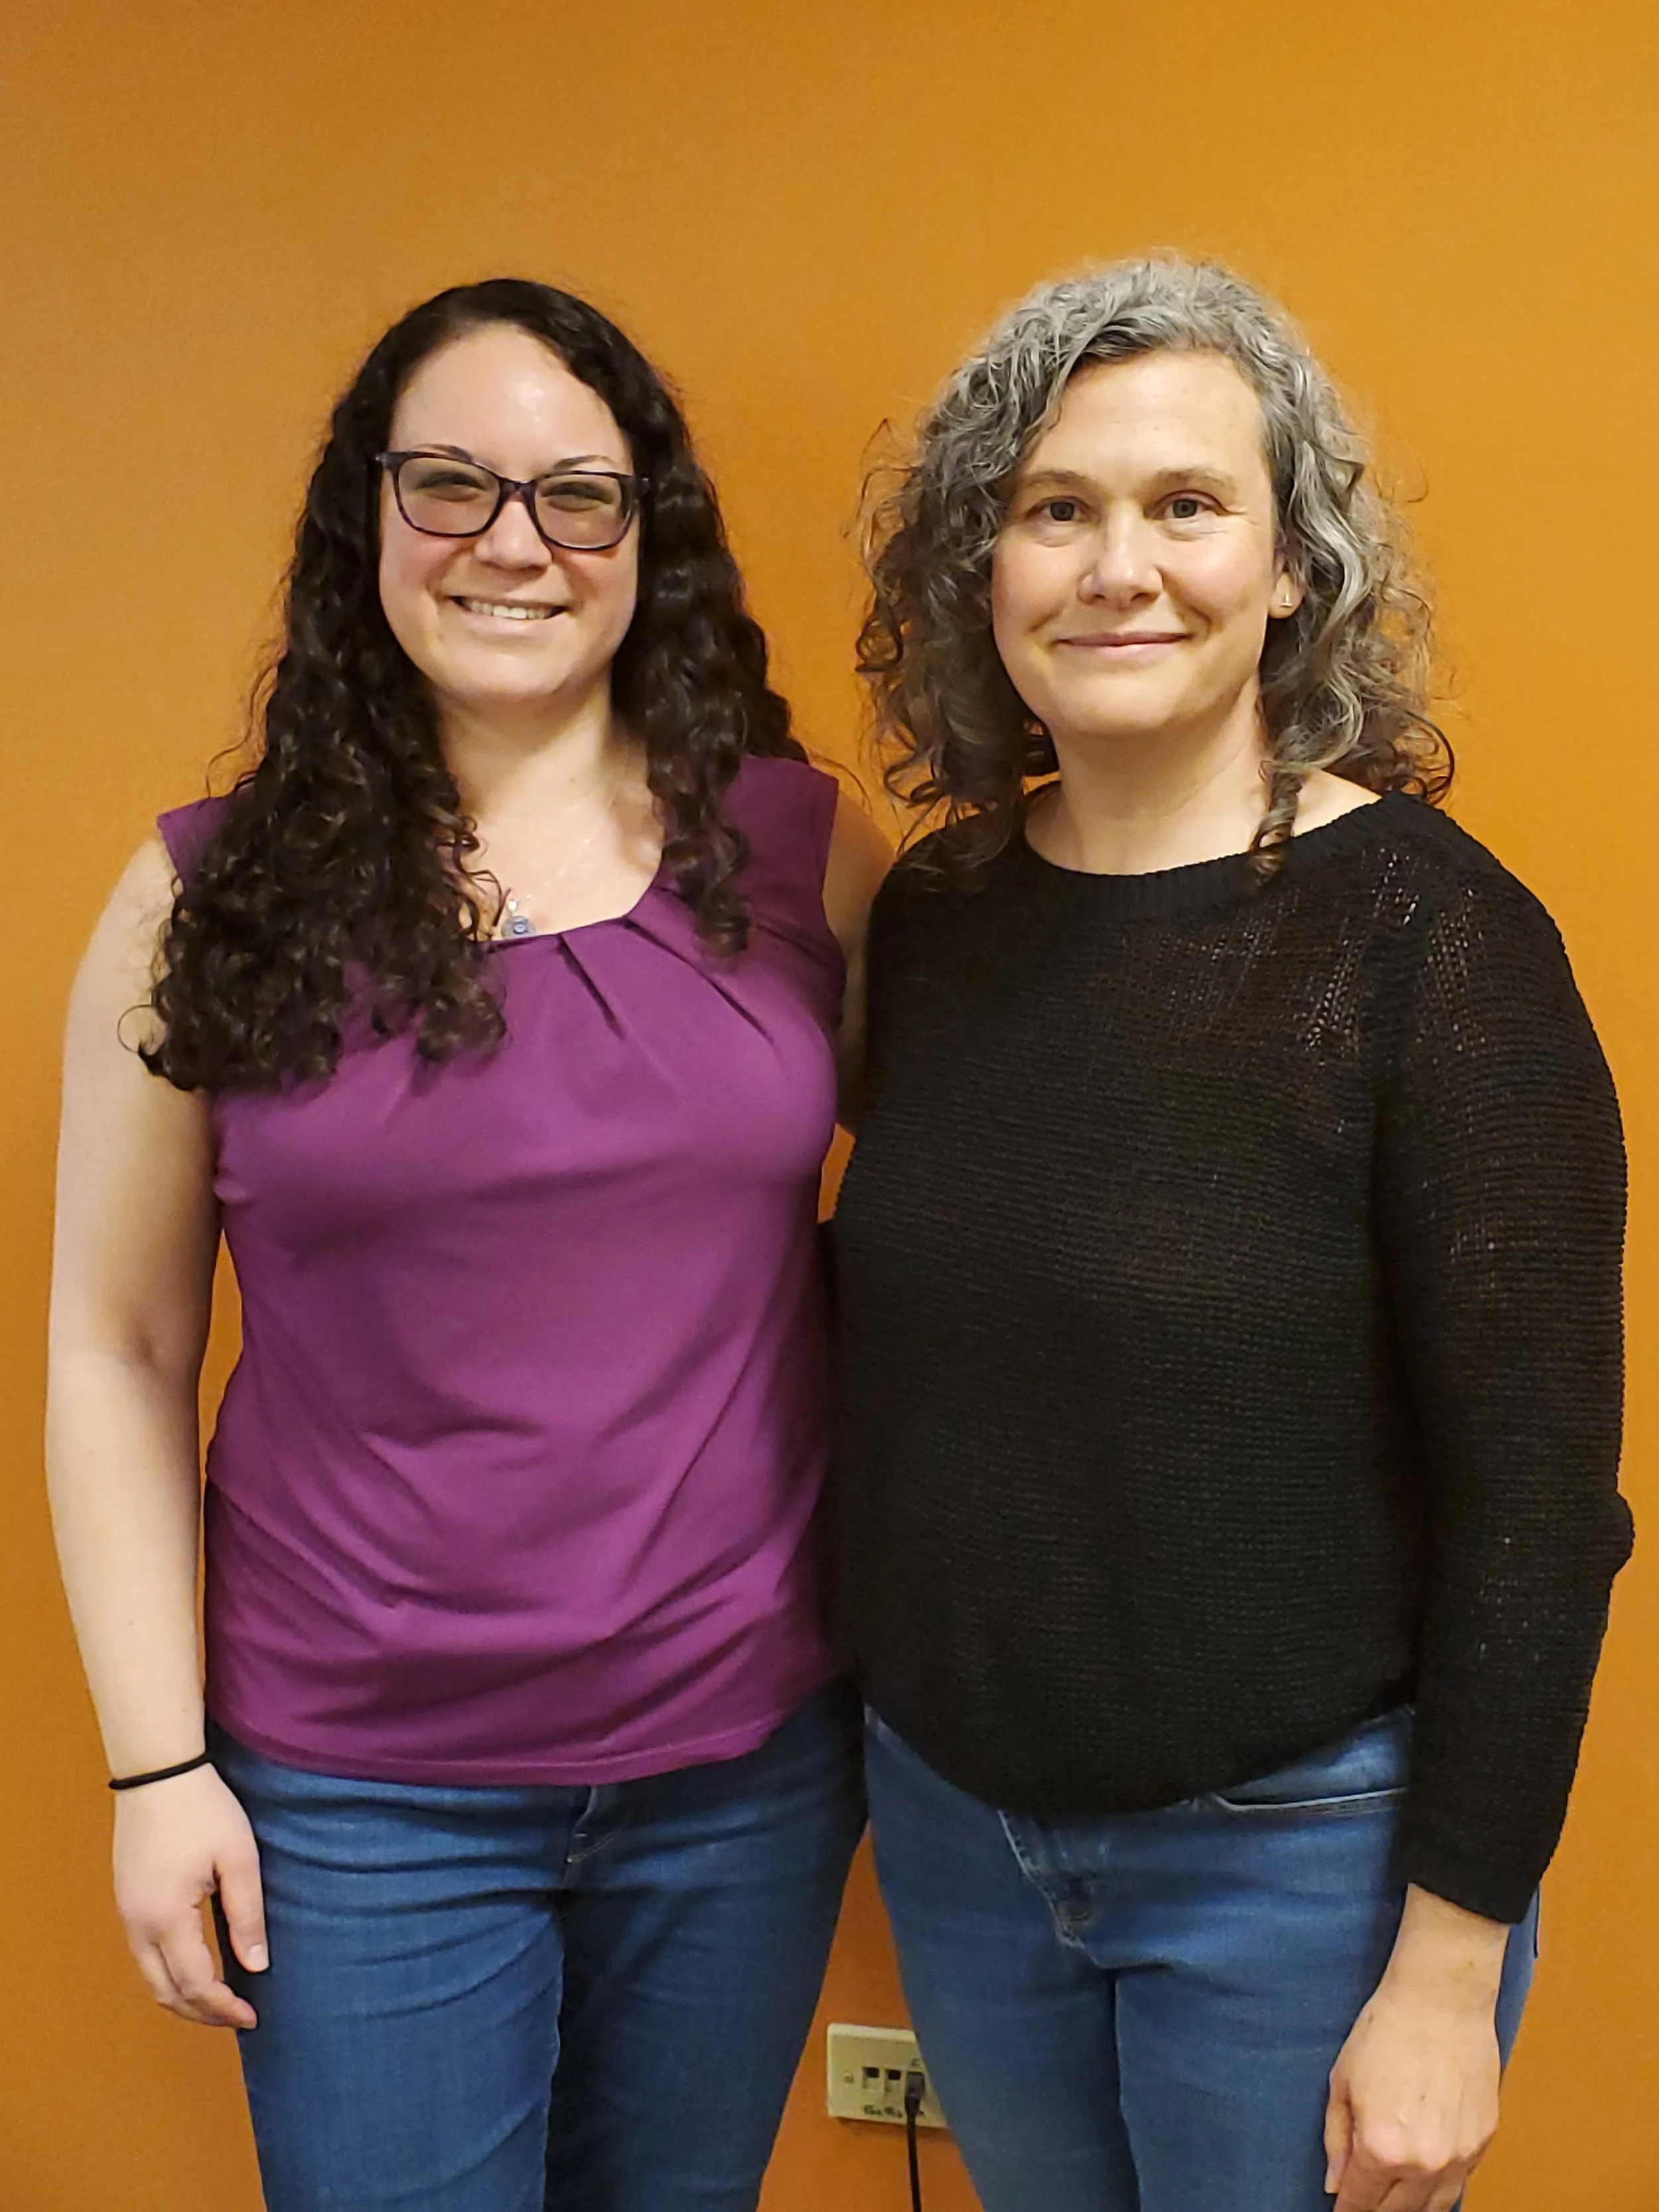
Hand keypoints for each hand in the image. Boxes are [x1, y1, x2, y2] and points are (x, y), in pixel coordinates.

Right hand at [113, 1763, 266, 2028]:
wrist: (157, 1770)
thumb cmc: (203, 1808)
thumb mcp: (239, 1858)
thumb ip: (247, 1915)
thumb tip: (256, 1966)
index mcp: (167, 1917)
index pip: (195, 1984)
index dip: (223, 2008)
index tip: (253, 2016)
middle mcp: (138, 1924)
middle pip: (165, 1992)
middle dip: (202, 2013)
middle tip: (238, 2016)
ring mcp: (126, 1913)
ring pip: (150, 1977)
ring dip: (183, 1995)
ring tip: (221, 1999)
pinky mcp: (126, 1899)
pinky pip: (144, 1954)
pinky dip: (169, 1973)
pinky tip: (197, 1966)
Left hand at [1324, 1980, 1499, 2210]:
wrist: (1441, 2001)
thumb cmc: (1387, 2032)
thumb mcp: (1342, 2082)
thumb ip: (1337, 2139)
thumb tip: (1336, 2183)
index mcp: (1381, 2148)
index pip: (1360, 2201)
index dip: (1346, 2208)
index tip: (1340, 2209)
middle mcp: (1423, 2163)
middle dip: (1375, 2210)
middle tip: (1363, 2201)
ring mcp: (1458, 2157)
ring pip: (1434, 2207)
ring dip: (1410, 2207)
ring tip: (1393, 2199)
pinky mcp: (1483, 2143)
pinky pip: (1459, 2183)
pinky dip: (1439, 2188)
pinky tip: (1425, 2180)